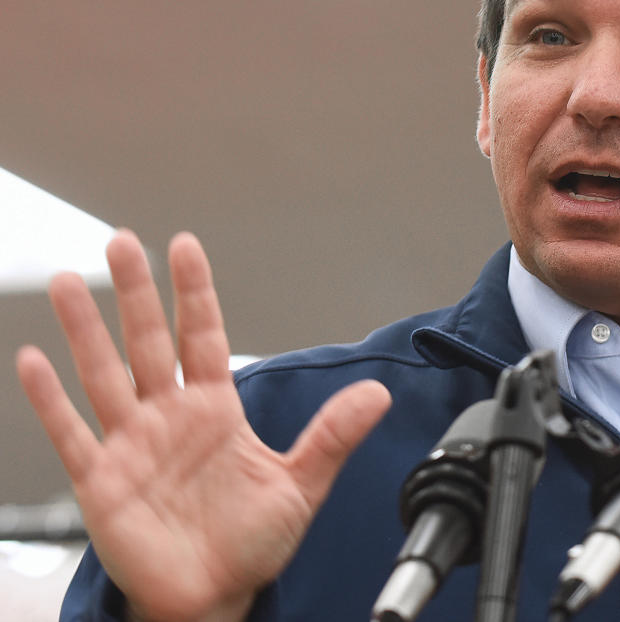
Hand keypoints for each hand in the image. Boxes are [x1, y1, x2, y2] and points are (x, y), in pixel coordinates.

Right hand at [16, 230, 391, 621]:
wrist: (213, 599)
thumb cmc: (251, 544)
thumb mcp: (300, 485)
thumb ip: (332, 435)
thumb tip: (377, 394)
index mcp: (216, 411)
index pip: (202, 336)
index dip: (193, 292)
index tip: (184, 247)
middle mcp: (170, 418)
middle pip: (149, 342)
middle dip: (135, 292)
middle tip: (121, 242)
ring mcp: (132, 445)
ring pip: (104, 375)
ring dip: (85, 330)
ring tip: (67, 281)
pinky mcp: (102, 482)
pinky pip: (73, 433)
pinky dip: (51, 399)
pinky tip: (33, 361)